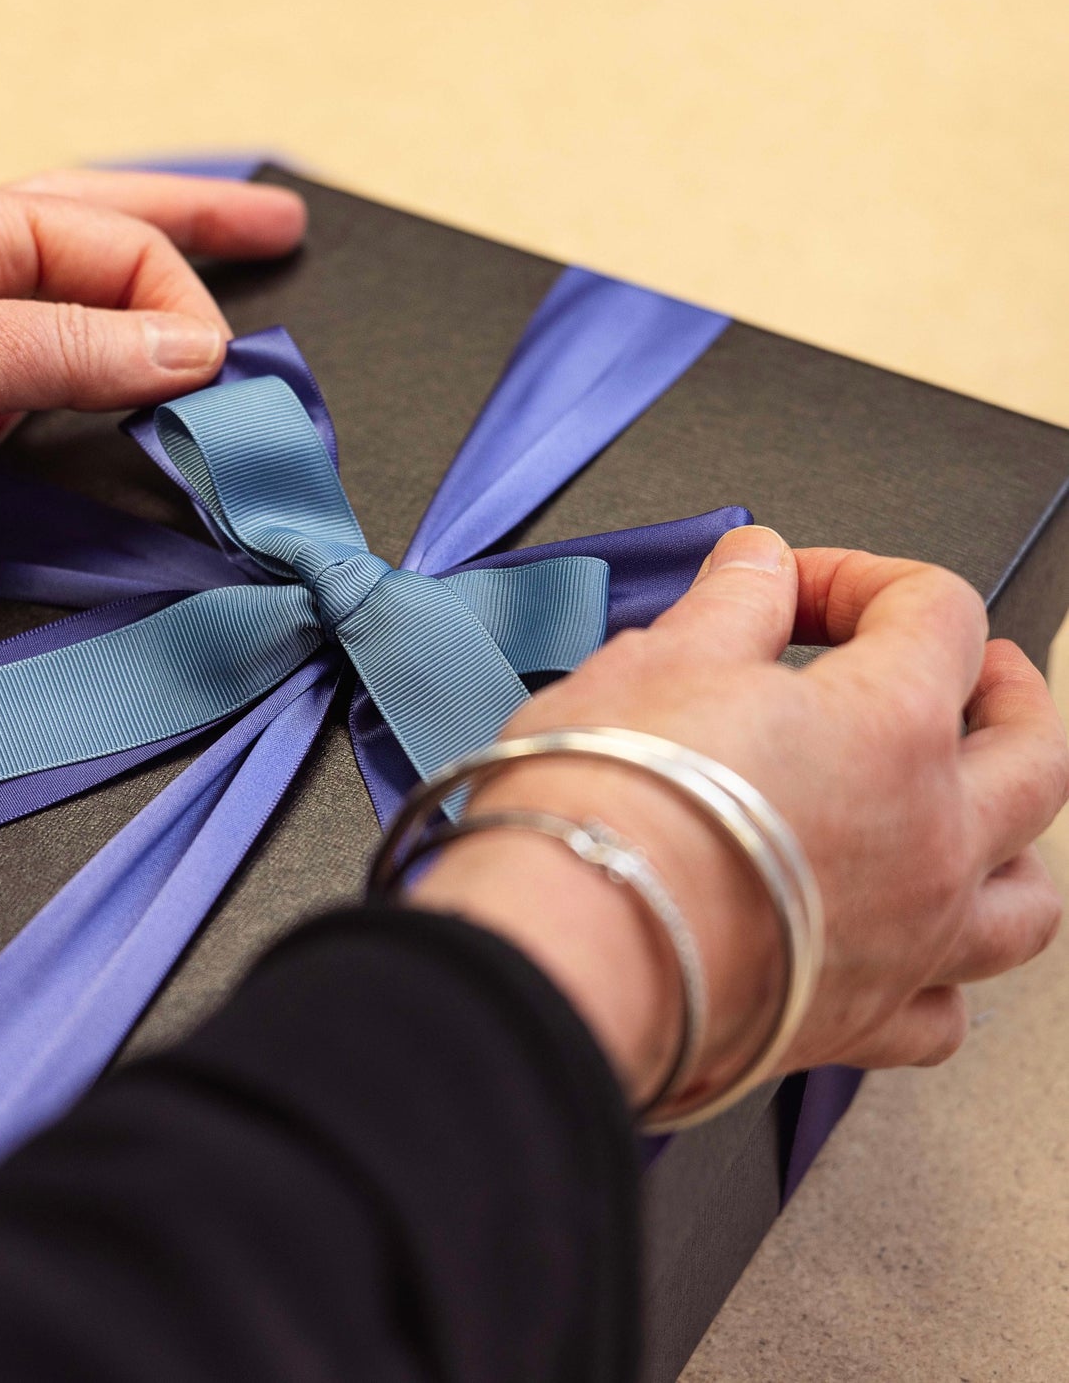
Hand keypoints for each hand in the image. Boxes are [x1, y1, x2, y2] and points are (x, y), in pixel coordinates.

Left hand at [0, 169, 305, 556]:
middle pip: (104, 250)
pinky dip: (73, 423)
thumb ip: (57, 355)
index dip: (182, 308)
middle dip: (196, 240)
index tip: (220, 376)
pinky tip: (103, 433)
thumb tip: (186, 354)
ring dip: (140, 342)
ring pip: (67, 337)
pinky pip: (17, 413)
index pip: (112, 252)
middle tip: (279, 230)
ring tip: (210, 346)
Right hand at [412, 526, 1066, 1112]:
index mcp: (890, 726)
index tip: (794, 589)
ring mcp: (906, 941)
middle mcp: (929, 837)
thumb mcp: (656, 660)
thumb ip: (730, 603)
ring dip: (1012, 840)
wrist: (565, 949)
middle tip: (967, 670)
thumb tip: (756, 564)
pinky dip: (940, 971)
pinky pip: (944, 1011)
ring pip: (1026, 896)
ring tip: (969, 811)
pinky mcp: (852, 1022)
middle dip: (1003, 690)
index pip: (937, 613)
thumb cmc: (601, 809)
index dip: (863, 578)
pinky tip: (901, 944)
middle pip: (1036, 748)